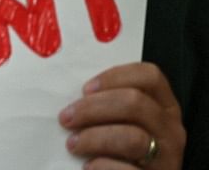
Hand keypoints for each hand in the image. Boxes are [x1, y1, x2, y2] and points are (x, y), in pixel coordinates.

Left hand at [59, 62, 184, 168]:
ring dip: (94, 138)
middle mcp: (170, 129)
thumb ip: (109, 104)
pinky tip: (88, 166)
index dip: (115, 77)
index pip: (149, 76)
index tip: (85, 89)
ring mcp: (167, 157)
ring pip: (133, 138)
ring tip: (73, 145)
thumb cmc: (120, 148)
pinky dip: (102, 166)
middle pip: (135, 103)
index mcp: (164, 106)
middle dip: (93, 108)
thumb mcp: (122, 121)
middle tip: (66, 119)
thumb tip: (71, 95)